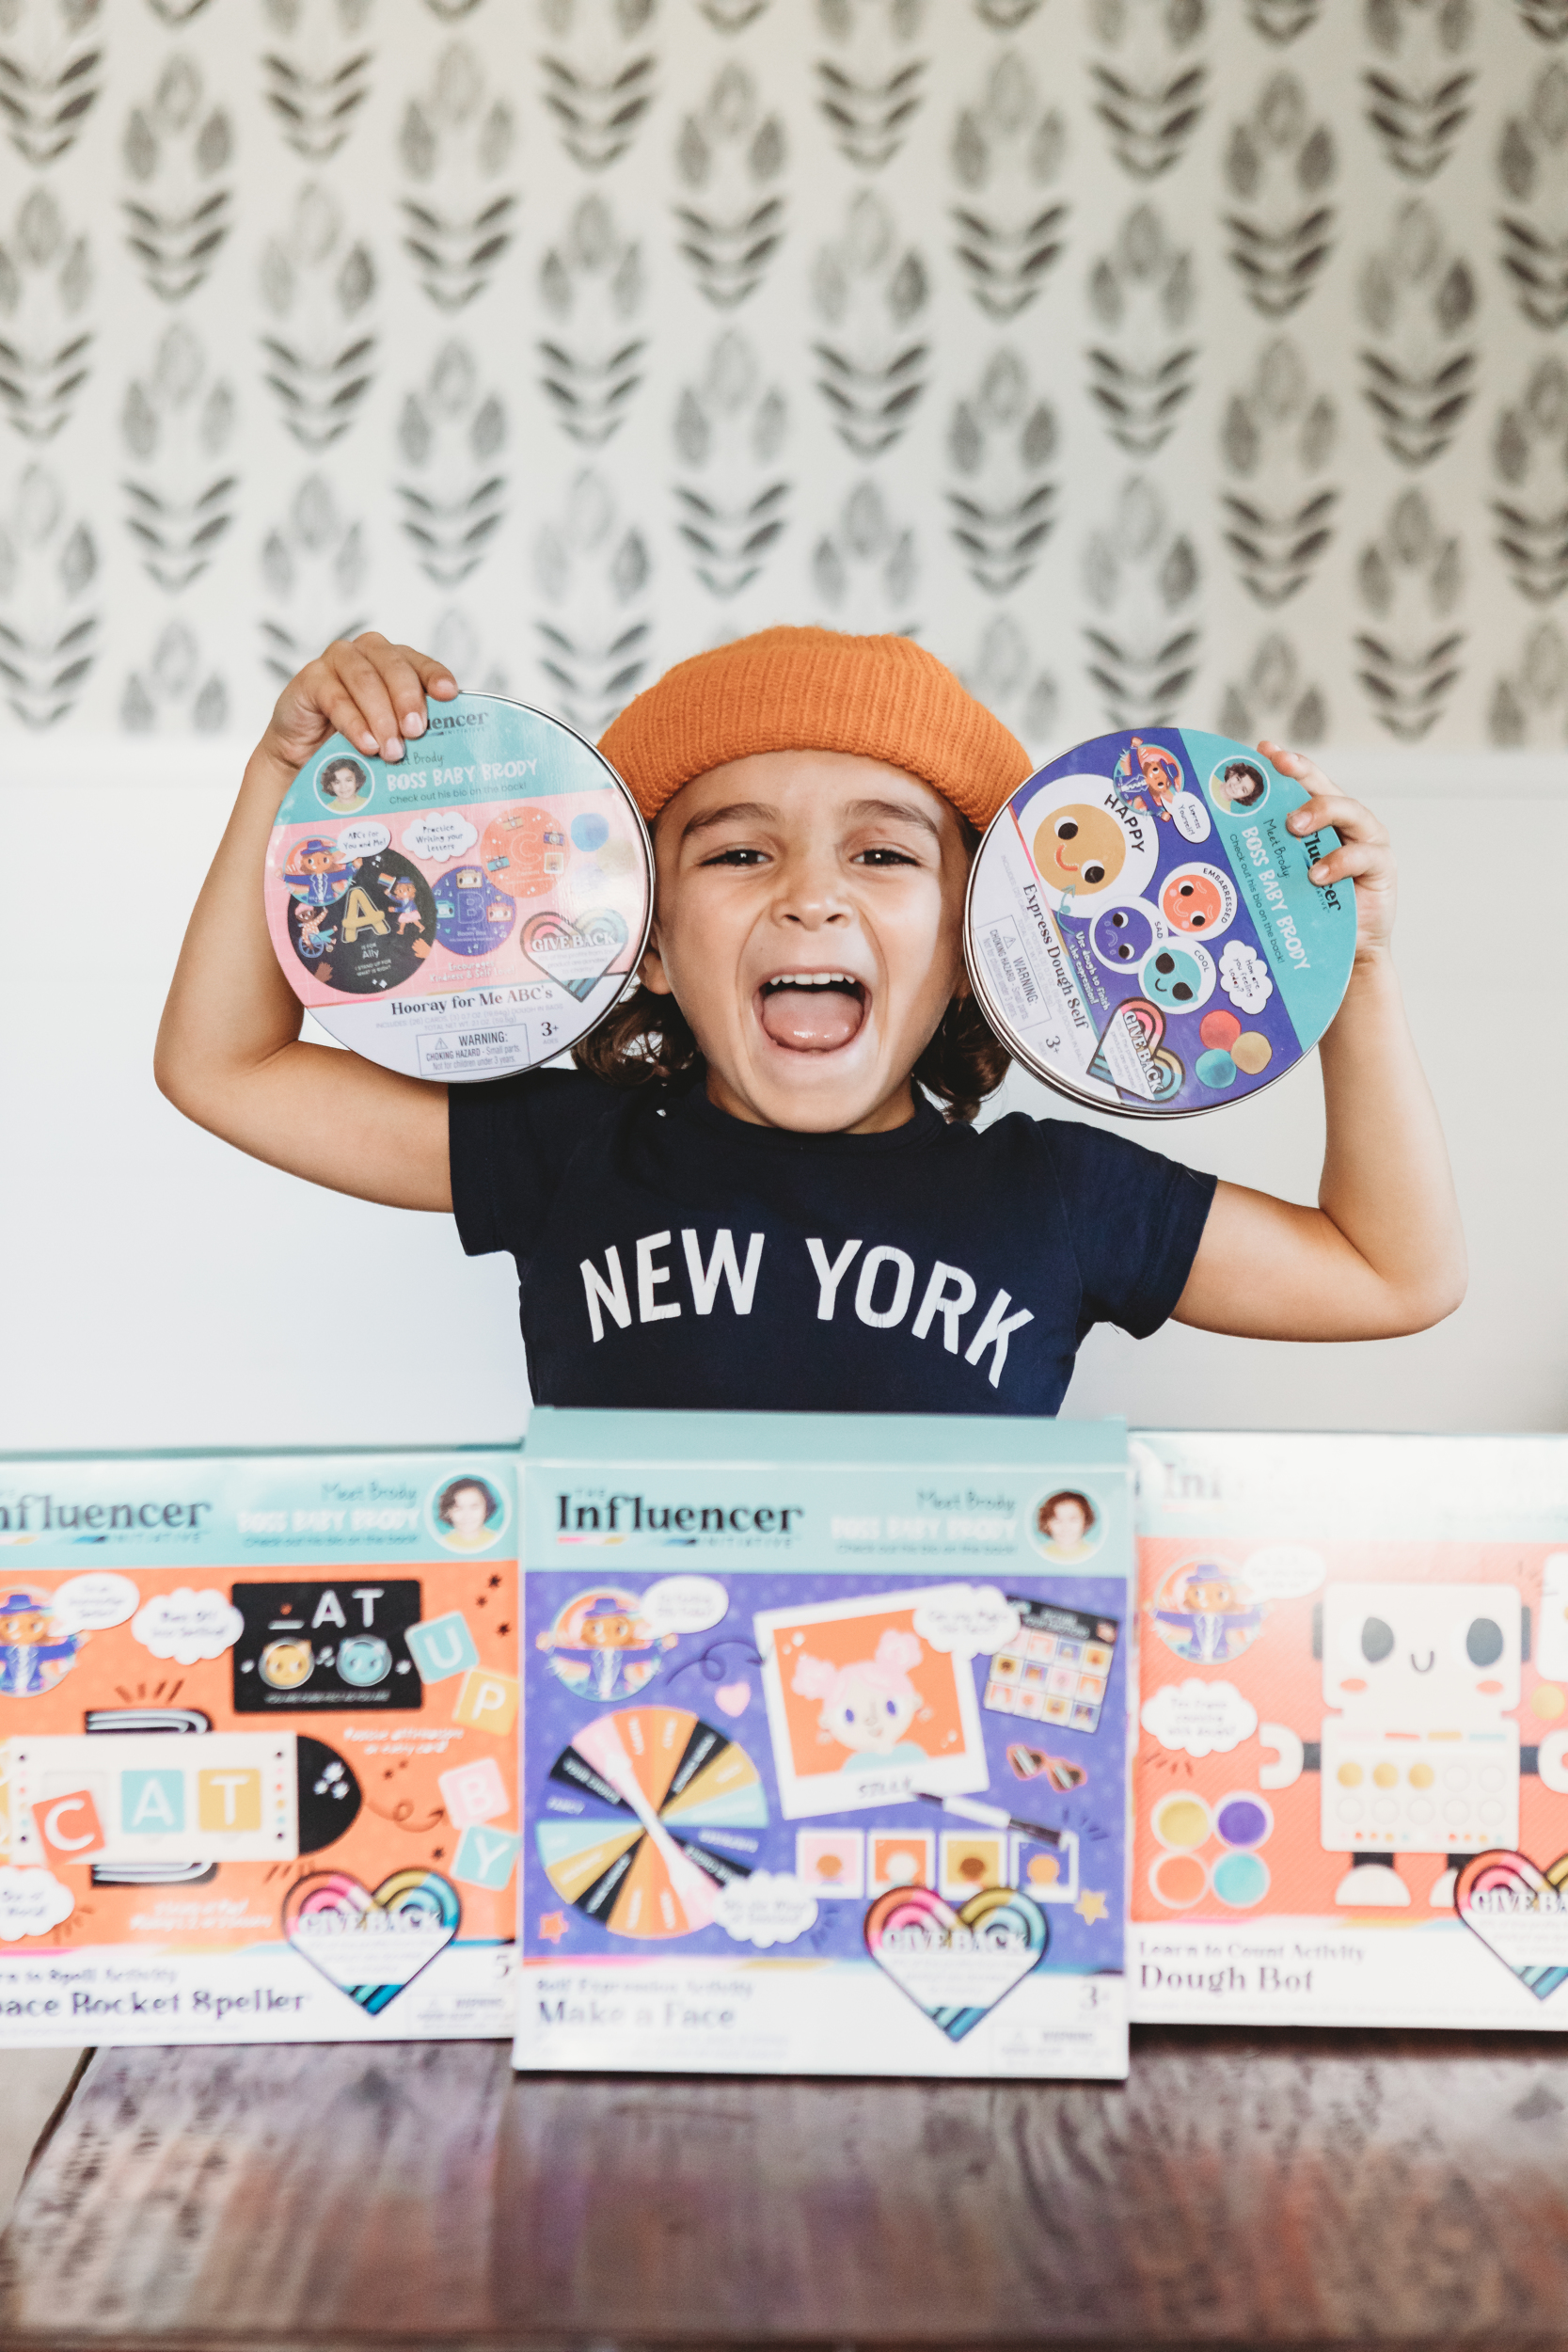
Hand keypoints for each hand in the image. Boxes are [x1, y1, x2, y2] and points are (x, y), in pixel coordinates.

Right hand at [259, 632, 457, 776]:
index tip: (448, 694)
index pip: (421, 663)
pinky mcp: (310, 678)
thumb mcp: (391, 733)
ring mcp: (337, 661)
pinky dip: (354, 723)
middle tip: (416, 731)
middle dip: (408, 699)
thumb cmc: (357, 739)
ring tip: (392, 750)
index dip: (434, 676)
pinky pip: (335, 697)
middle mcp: (369, 653)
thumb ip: (412, 729)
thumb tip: (446, 745)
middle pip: (394, 667)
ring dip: (381, 717)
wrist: (307, 753)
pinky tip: (367, 744)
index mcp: (396, 661)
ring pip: (366, 680)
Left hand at [1258, 741, 1395, 964]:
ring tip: (1295, 827)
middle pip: (1326, 788)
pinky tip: (1318, 874)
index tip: (1263, 750)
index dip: (1287, 764)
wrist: (1343, 952)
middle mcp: (1345, 824)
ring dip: (1321, 812)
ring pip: (1350, 811)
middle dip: (1302, 775)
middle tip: (1278, 772)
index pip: (1303, 784)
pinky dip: (1340, 861)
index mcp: (1319, 821)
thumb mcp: (1281, 878)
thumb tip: (1217, 841)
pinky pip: (1364, 855)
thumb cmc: (1307, 912)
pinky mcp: (1382, 866)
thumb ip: (1266, 855)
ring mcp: (1367, 841)